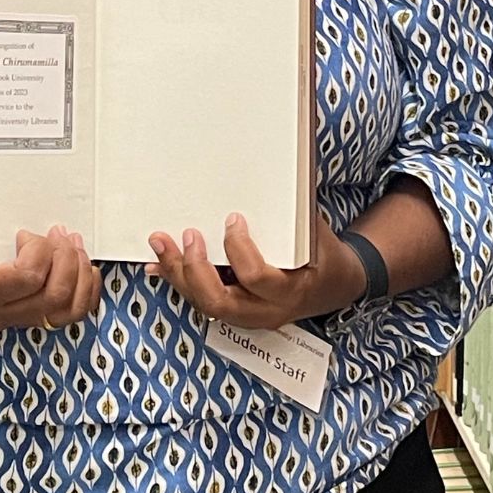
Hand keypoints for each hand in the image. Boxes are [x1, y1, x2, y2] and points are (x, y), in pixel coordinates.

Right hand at [0, 225, 102, 329]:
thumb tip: (14, 210)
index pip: (27, 277)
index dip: (38, 249)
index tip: (27, 234)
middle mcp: (5, 312)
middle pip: (55, 294)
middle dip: (66, 257)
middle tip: (59, 235)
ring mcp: (23, 319)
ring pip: (70, 308)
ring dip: (80, 272)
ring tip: (74, 246)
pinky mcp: (38, 319)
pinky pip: (75, 313)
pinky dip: (87, 288)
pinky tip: (84, 267)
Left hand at [144, 212, 366, 329]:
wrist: (333, 288)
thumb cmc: (323, 256)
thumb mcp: (314, 235)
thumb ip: (291, 215)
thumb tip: (270, 176)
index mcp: (290, 291)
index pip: (256, 277)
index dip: (239, 249)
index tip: (232, 219)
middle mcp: (266, 311)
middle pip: (219, 302)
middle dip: (195, 269)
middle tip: (187, 236)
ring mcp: (248, 316)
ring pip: (205, 304)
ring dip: (178, 274)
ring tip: (159, 243)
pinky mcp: (234, 312)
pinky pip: (201, 299)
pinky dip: (179, 280)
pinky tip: (159, 263)